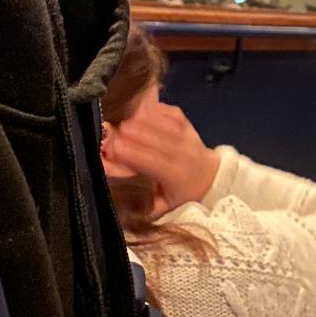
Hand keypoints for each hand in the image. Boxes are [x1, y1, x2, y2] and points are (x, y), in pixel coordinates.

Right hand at [101, 99, 220, 215]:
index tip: (110, 146)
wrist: (209, 177)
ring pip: (159, 121)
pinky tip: (133, 110)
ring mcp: (186, 132)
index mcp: (177, 175)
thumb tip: (112, 187)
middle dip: (129, 132)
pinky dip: (148, 109)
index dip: (130, 152)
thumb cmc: (180, 196)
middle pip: (154, 136)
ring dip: (136, 119)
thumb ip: (138, 201)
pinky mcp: (185, 120)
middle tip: (106, 131)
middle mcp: (184, 150)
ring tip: (116, 121)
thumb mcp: (161, 207)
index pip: (152, 160)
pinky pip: (165, 111)